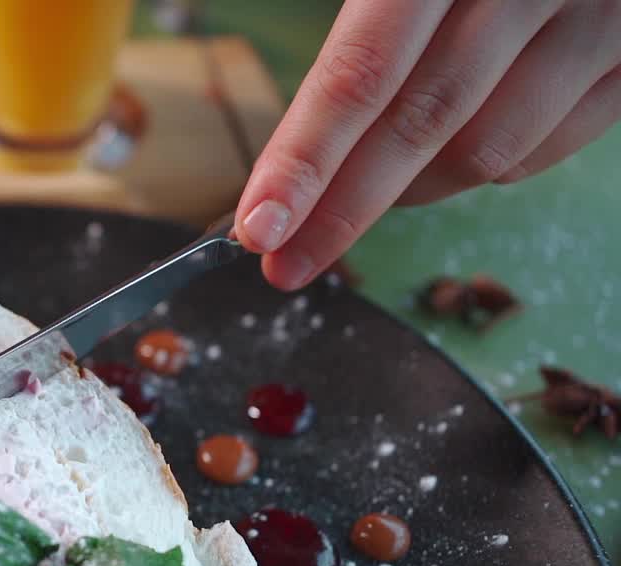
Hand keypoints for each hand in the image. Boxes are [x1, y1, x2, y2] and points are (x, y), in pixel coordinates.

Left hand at [234, 0, 620, 289]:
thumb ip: (366, 23)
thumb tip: (297, 137)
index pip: (359, 75)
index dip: (304, 161)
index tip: (258, 227)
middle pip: (419, 126)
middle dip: (341, 209)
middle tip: (284, 262)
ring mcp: (599, 19)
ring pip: (488, 150)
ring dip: (410, 191)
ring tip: (358, 199)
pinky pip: (551, 145)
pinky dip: (487, 168)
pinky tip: (442, 161)